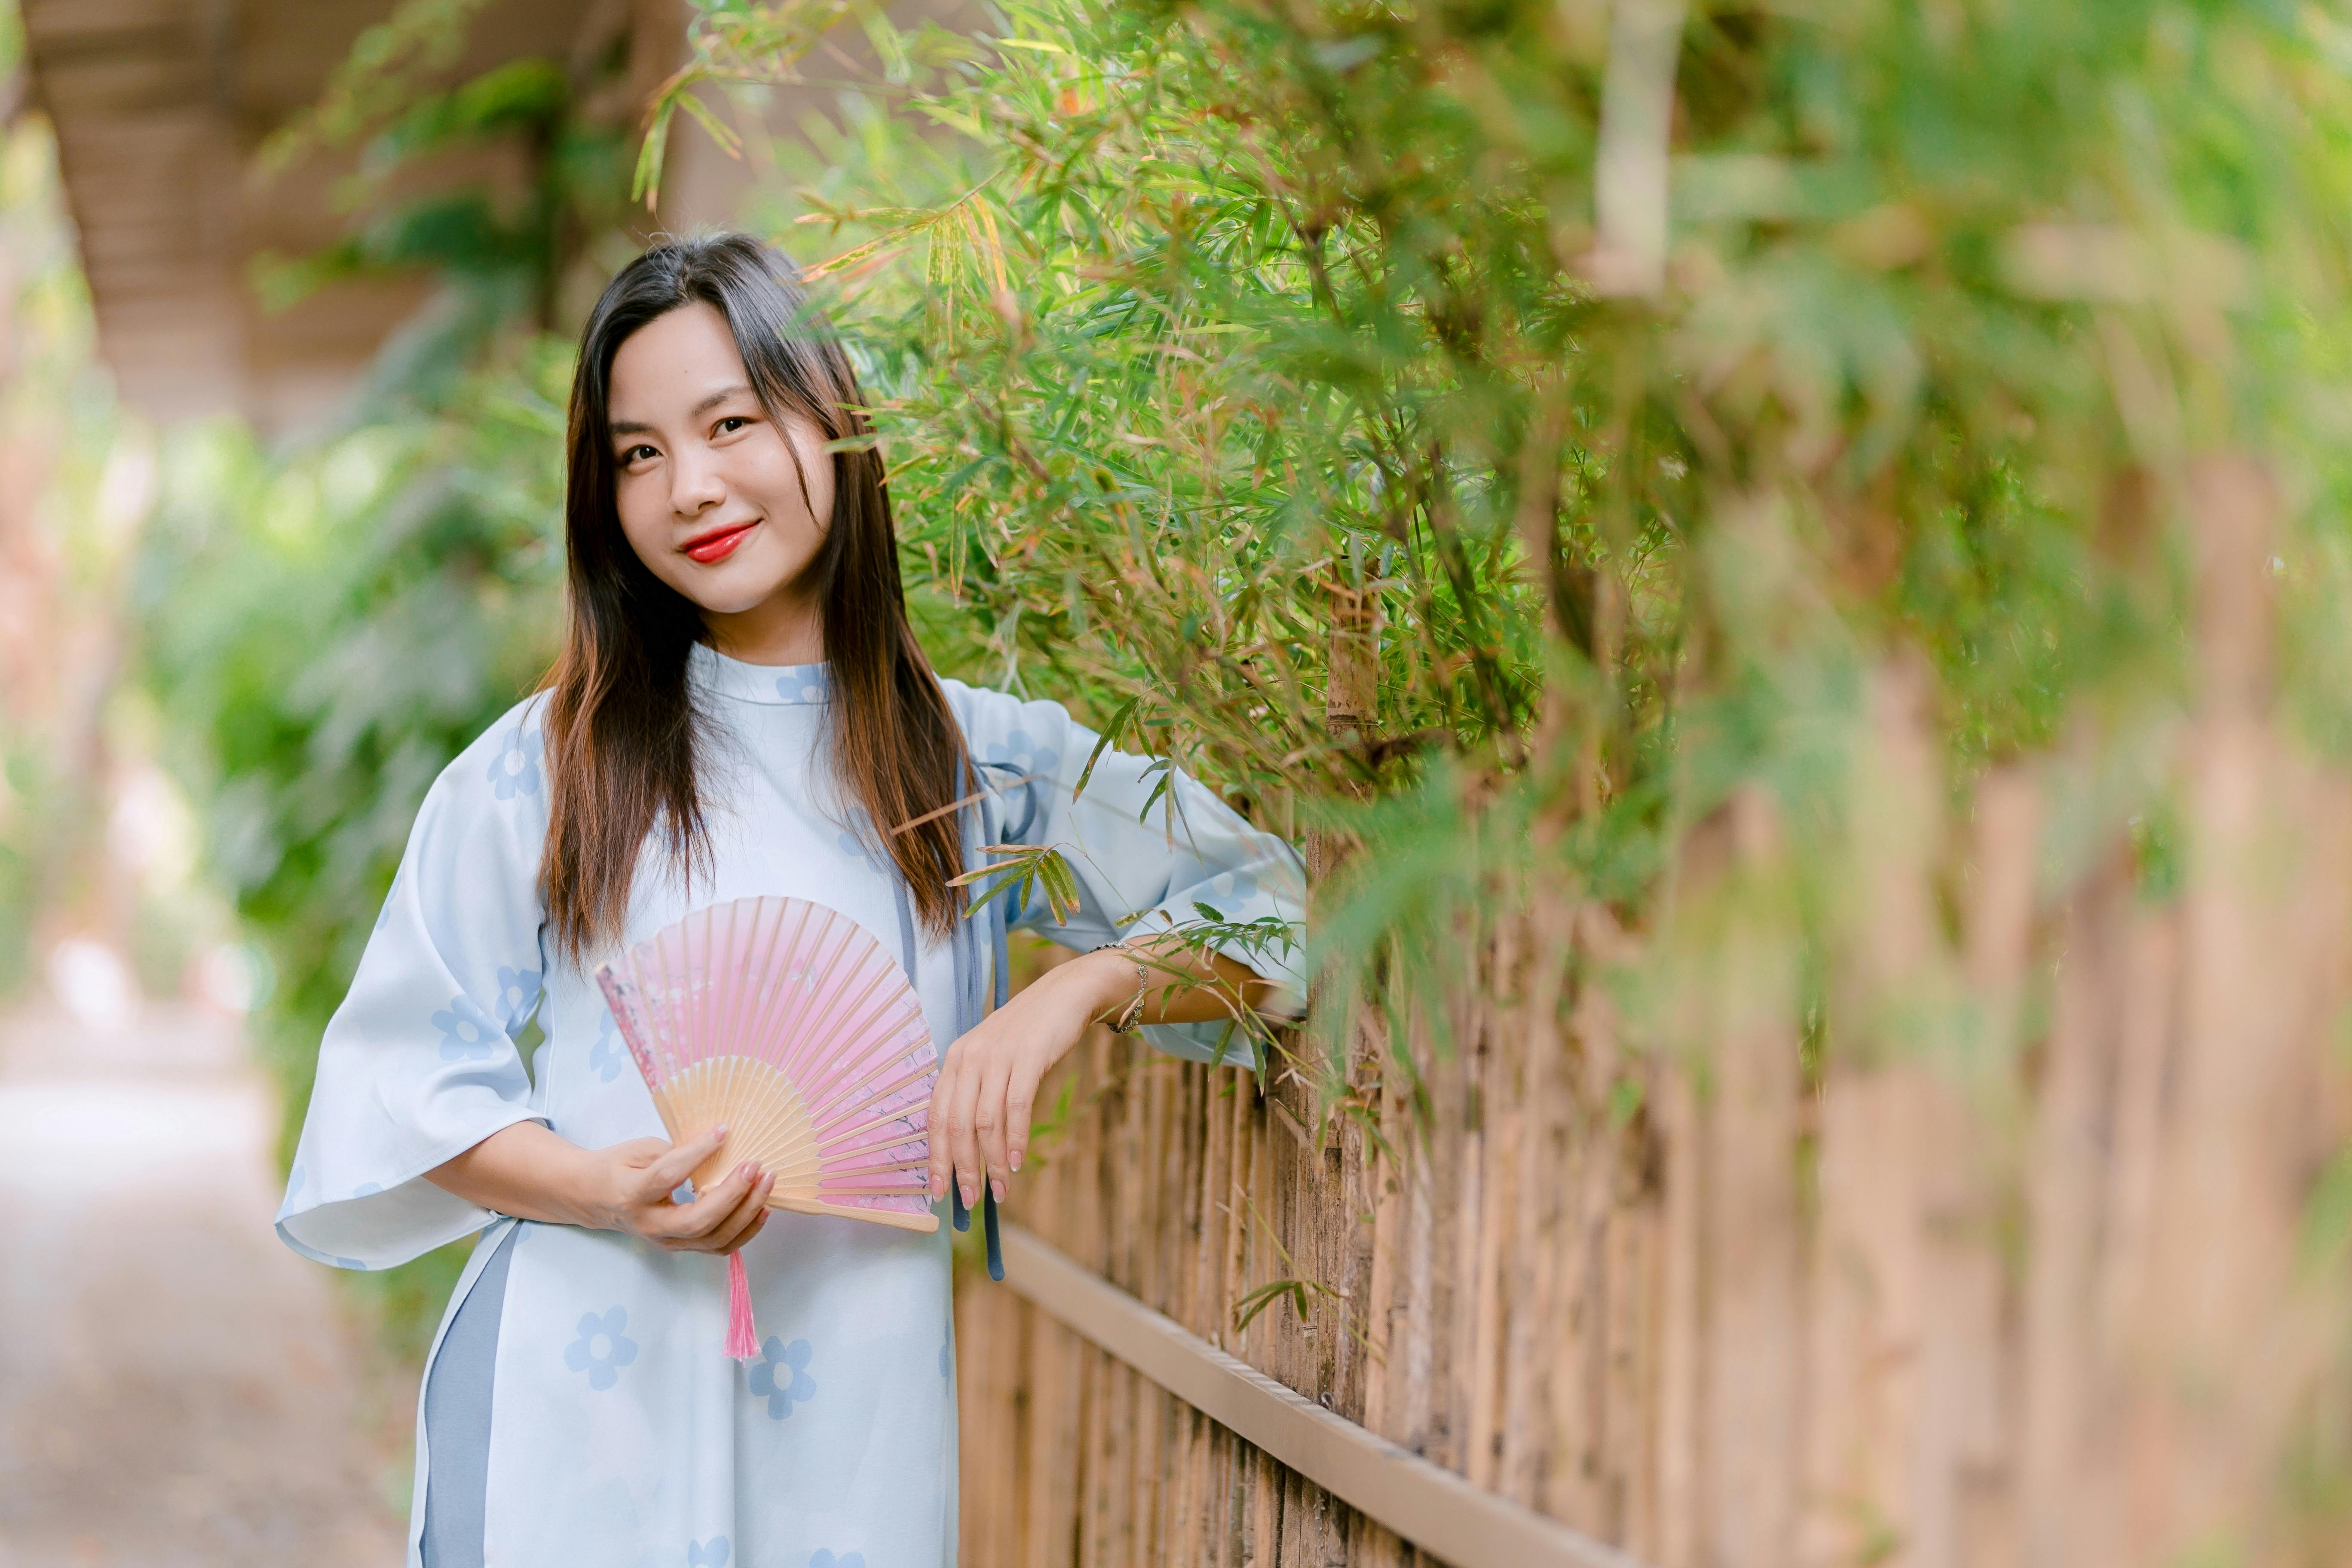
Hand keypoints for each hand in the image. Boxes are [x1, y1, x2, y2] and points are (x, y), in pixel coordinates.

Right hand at [588, 1126, 774, 1254]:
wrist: (596, 1199)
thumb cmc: (619, 1168)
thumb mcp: (639, 1149)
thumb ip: (675, 1151)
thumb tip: (719, 1146)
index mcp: (632, 1193)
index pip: (668, 1176)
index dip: (698, 1153)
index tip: (724, 1132)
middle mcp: (650, 1224)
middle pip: (697, 1220)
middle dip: (732, 1194)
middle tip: (755, 1166)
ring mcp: (666, 1241)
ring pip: (713, 1239)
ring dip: (746, 1212)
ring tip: (767, 1182)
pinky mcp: (681, 1246)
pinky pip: (719, 1246)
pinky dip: (746, 1230)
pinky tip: (763, 1207)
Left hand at [927, 952, 1121, 1210]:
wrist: (1063, 995)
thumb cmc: (1027, 1035)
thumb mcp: (992, 1059)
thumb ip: (978, 1094)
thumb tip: (972, 1149)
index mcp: (955, 1060)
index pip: (935, 1117)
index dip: (936, 1157)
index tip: (938, 1191)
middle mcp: (969, 1058)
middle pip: (957, 1125)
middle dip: (962, 1168)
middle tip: (969, 1200)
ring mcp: (997, 1056)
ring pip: (985, 1121)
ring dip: (990, 1162)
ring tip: (1000, 1190)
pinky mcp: (1027, 1056)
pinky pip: (1016, 1105)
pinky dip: (1015, 1138)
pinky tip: (1016, 1161)